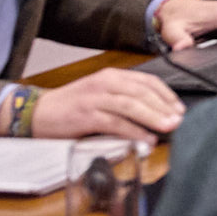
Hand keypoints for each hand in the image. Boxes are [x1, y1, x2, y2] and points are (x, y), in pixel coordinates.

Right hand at [31, 65, 186, 138]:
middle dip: (164, 107)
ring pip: (132, 105)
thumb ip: (123, 99)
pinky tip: (146, 139)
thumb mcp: (100, 94)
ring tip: (170, 127)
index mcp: (111, 76)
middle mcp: (105, 83)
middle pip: (142, 92)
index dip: (166, 95)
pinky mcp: (86, 116)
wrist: (36, 112)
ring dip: (154, 117)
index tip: (179, 108)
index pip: (147, 81)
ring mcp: (95, 99)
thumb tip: (154, 113)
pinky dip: (134, 131)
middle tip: (180, 119)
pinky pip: (116, 123)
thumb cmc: (71, 106)